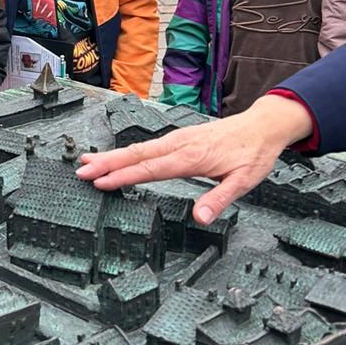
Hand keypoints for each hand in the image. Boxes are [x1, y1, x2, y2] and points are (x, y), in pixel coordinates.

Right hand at [76, 94, 313, 224]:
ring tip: (88, 162)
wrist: (263, 125)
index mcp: (192, 158)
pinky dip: (127, 152)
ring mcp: (178, 139)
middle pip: (137, 155)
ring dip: (112, 156)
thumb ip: (219, 199)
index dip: (124, 177)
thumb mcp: (244, 181)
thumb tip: (200, 218)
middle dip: (107, 163)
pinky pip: (148, 145)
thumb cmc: (254, 154)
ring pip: (139, 148)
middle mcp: (179, 145)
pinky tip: (117, 156)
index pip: (150, 169)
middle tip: (81, 171)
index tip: (101, 183)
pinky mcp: (179, 138)